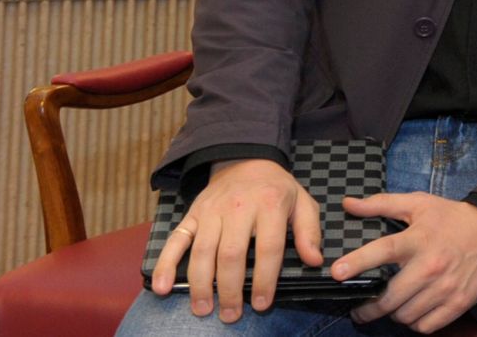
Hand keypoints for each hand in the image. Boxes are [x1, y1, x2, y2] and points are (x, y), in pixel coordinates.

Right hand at [148, 158, 322, 321]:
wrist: (245, 160)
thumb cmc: (276, 188)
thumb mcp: (302, 202)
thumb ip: (309, 231)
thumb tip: (314, 260)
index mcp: (270, 204)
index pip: (268, 247)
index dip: (265, 279)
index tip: (262, 304)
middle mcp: (238, 207)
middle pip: (231, 254)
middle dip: (230, 289)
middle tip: (230, 315)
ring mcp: (211, 211)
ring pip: (203, 252)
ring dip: (201, 284)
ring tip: (203, 309)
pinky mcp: (191, 215)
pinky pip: (175, 241)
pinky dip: (165, 265)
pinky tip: (162, 287)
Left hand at [338, 193, 476, 332]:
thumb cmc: (453, 218)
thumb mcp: (420, 204)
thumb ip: (382, 204)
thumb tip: (348, 204)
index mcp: (419, 238)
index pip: (383, 250)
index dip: (358, 262)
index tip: (337, 273)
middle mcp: (431, 264)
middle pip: (389, 298)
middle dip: (368, 308)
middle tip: (362, 309)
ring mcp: (446, 287)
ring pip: (405, 316)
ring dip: (394, 315)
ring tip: (393, 307)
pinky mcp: (459, 303)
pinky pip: (425, 326)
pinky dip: (416, 323)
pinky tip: (415, 311)